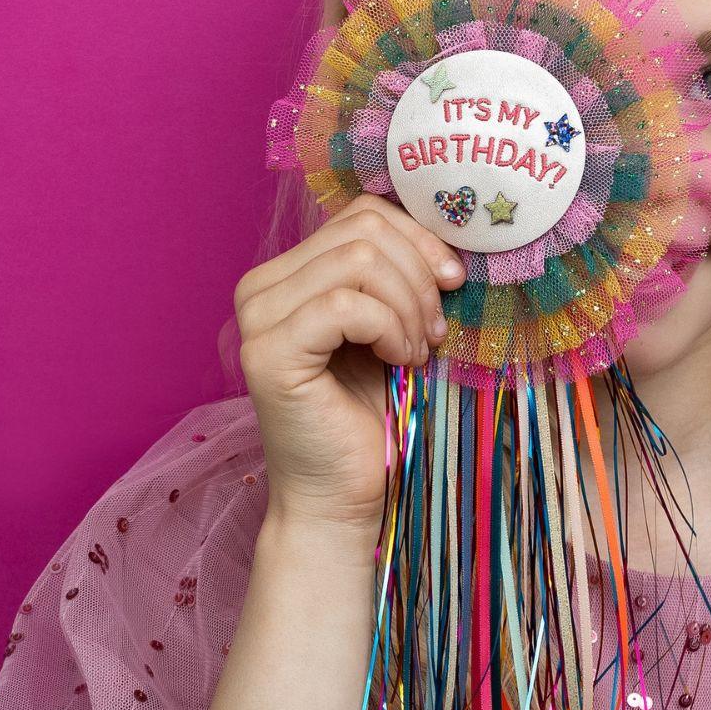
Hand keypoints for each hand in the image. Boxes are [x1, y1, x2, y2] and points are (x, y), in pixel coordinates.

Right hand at [233, 193, 464, 533]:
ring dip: (408, 306)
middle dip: (419, 276)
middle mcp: (261, 286)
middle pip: (364, 231)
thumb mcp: (393, 323)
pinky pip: (348, 305)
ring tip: (417, 349)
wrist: (345, 495)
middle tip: (434, 329)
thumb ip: (400, 272)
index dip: (419, 239)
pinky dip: (390, 328)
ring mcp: (257, 318)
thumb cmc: (375, 411)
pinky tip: (400, 362)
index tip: (451, 283)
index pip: (363, 214)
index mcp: (290, 271)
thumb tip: (452, 225)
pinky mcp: (268, 354)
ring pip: (360, 262)